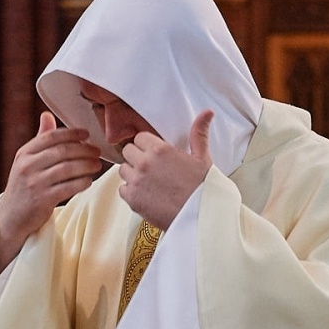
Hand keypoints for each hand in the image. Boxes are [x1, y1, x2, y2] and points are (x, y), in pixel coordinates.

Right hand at [0, 112, 98, 270]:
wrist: (12, 217)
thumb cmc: (24, 186)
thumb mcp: (26, 162)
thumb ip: (39, 140)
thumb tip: (47, 115)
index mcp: (24, 154)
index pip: (51, 136)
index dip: (72, 133)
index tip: (86, 134)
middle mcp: (27, 166)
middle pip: (62, 151)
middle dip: (84, 150)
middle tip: (97, 152)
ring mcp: (35, 183)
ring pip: (68, 169)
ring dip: (86, 166)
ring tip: (96, 165)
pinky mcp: (43, 200)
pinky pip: (69, 187)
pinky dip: (82, 182)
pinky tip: (88, 181)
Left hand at [118, 111, 213, 229]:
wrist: (201, 216)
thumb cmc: (203, 188)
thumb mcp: (203, 158)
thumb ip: (198, 133)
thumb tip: (207, 112)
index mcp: (160, 150)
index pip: (139, 137)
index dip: (147, 145)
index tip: (154, 153)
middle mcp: (144, 163)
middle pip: (128, 151)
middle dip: (137, 157)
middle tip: (151, 167)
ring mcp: (136, 182)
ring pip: (122, 170)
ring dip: (132, 173)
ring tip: (148, 181)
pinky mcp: (132, 199)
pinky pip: (122, 189)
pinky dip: (131, 192)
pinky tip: (146, 194)